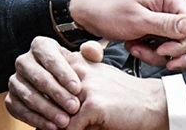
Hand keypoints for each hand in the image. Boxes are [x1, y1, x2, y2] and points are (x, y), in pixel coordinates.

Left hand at [8, 39, 166, 129]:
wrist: (151, 104)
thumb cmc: (122, 97)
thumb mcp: (95, 81)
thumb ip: (70, 86)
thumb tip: (41, 105)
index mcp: (77, 62)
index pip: (43, 73)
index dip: (36, 92)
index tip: (33, 104)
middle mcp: (79, 70)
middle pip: (44, 92)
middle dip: (40, 111)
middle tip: (40, 125)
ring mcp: (86, 87)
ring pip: (54, 112)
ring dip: (52, 126)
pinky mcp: (93, 104)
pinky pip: (68, 127)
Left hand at [70, 0, 185, 69]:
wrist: (88, 12)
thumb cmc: (109, 10)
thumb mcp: (137, 19)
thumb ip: (166, 25)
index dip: (184, 44)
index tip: (164, 53)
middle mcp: (173, 6)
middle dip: (172, 53)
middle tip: (154, 55)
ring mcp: (166, 19)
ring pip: (178, 47)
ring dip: (158, 55)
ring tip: (137, 49)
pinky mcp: (158, 30)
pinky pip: (165, 49)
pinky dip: (151, 54)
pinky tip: (135, 47)